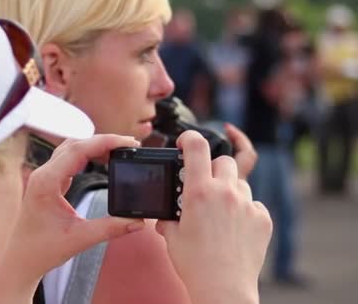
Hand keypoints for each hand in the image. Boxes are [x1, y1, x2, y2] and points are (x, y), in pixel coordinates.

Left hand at [0, 135, 145, 303]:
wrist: (21, 260)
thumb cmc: (42, 250)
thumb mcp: (80, 239)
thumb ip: (110, 228)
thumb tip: (138, 221)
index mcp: (46, 182)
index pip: (79, 150)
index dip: (105, 142)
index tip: (128, 142)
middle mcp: (43, 174)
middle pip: (75, 144)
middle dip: (103, 141)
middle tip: (130, 145)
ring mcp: (44, 177)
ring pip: (71, 149)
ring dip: (95, 147)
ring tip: (119, 151)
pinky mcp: (48, 182)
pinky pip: (69, 160)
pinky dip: (88, 156)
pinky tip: (103, 160)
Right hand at [156, 131, 271, 303]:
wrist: (222, 288)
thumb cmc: (194, 264)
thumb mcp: (171, 236)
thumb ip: (168, 217)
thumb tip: (164, 215)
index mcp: (199, 192)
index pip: (196, 147)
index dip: (190, 138)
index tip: (185, 141)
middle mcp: (225, 193)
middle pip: (224, 161)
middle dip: (213, 169)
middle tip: (205, 186)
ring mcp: (247, 205)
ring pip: (240, 183)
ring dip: (230, 191)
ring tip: (220, 214)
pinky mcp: (262, 219)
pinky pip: (254, 205)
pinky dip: (245, 211)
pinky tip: (235, 229)